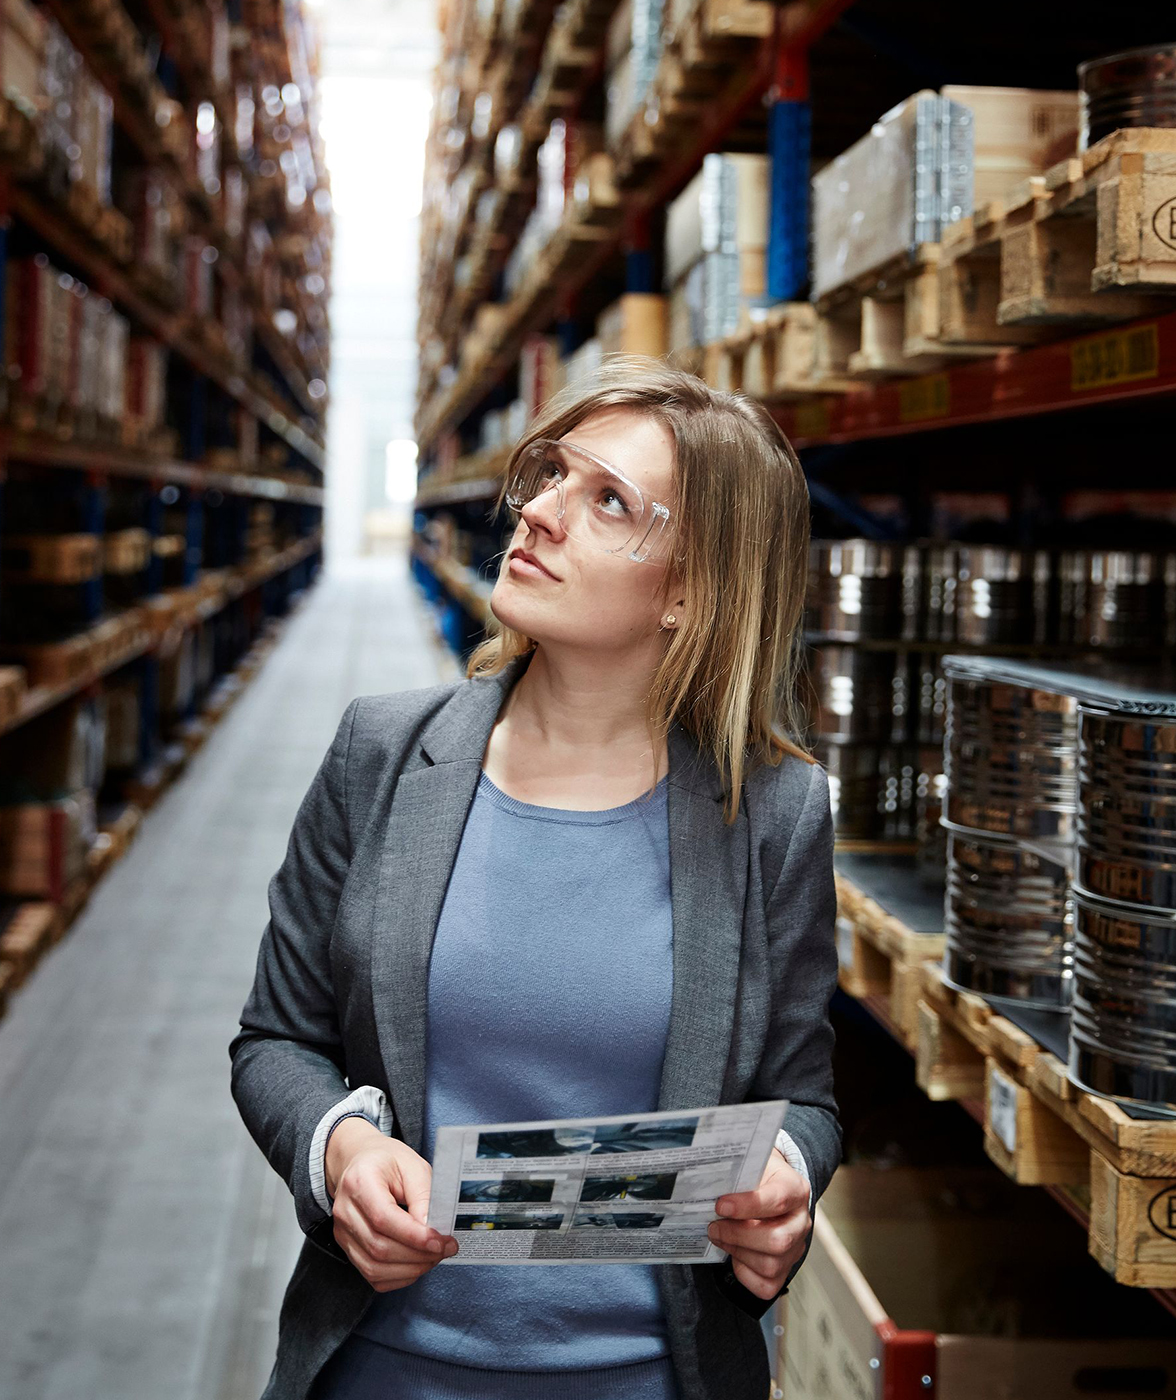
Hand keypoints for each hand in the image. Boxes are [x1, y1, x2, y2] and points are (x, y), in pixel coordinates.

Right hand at [325, 1118, 458, 1290]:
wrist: (362, 1162)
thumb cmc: (388, 1162)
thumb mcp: (413, 1166)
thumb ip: (424, 1198)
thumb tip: (433, 1232)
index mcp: (360, 1181)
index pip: (383, 1219)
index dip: (413, 1236)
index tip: (440, 1242)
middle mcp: (345, 1210)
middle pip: (379, 1247)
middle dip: (417, 1255)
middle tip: (445, 1249)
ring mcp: (343, 1232)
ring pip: (374, 1267)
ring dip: (409, 1269)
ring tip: (433, 1257)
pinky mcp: (348, 1247)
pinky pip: (371, 1274)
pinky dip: (398, 1277)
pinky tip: (416, 1264)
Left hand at [707, 1147, 810, 1299]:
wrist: (771, 1186)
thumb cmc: (757, 1176)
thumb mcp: (750, 1165)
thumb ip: (735, 1173)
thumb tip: (705, 1181)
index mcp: (795, 1189)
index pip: (778, 1200)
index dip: (747, 1205)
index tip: (720, 1205)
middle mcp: (800, 1221)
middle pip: (778, 1240)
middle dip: (738, 1236)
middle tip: (714, 1226)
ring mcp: (796, 1248)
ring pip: (770, 1265)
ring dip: (737, 1252)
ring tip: (719, 1236)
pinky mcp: (785, 1269)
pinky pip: (766, 1285)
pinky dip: (744, 1273)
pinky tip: (734, 1253)